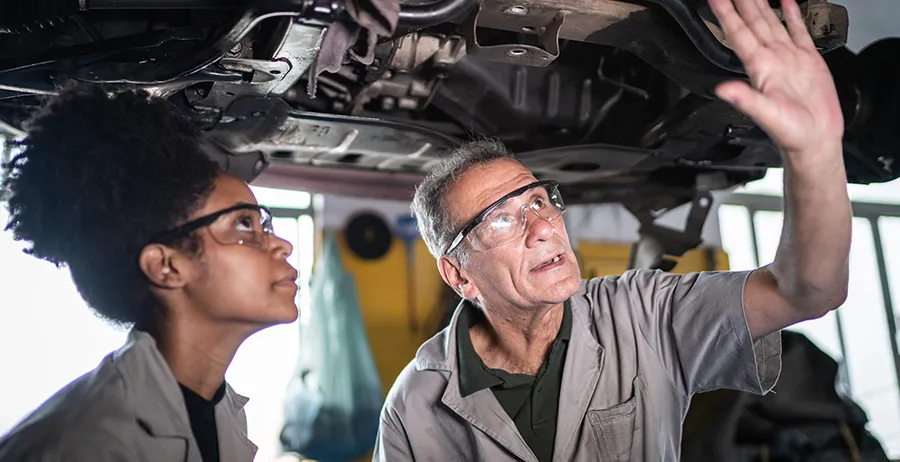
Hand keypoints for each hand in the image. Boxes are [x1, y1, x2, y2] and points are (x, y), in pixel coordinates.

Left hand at [709, 0, 843, 155]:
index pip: (737, 34)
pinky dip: (793, 14)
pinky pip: (798, 31)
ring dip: (761, 4)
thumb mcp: (766, 115)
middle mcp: (771, 59)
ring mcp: (788, 58)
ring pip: (771, 22)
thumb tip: (723, 89)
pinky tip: (788, 1)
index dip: (726, 14)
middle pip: (752, 22)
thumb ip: (745, 100)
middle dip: (741, 2)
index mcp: (760, 68)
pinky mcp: (807, 61)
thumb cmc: (791, 134)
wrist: (815, 140)